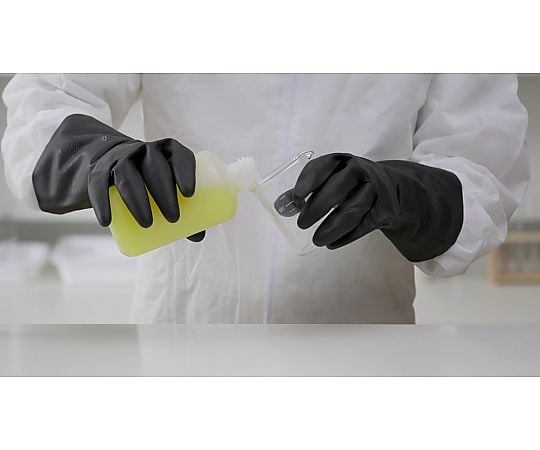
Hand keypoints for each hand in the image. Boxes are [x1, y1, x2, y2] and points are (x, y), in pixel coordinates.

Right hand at [33, 114, 204, 241]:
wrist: (111, 163)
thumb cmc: (149, 180)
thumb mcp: (165, 186)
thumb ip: (183, 207)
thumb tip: (199, 237)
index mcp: (166, 152)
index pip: (179, 155)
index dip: (185, 171)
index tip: (189, 194)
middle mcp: (144, 150)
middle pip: (156, 167)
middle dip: (165, 193)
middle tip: (174, 218)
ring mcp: (120, 158)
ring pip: (128, 174)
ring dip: (138, 199)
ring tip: (148, 224)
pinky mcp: (98, 170)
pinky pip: (98, 184)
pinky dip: (102, 203)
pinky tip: (107, 221)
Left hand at [291, 153, 462, 261]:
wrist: (393, 187)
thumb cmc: (351, 183)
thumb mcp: (333, 177)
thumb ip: (311, 188)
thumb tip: (285, 204)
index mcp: (342, 161)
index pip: (321, 168)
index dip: (307, 183)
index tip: (295, 200)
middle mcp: (359, 172)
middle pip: (336, 191)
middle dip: (316, 210)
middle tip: (302, 224)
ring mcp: (375, 190)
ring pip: (351, 212)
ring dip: (331, 229)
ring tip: (317, 240)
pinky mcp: (385, 209)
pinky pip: (364, 226)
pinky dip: (346, 237)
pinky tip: (332, 243)